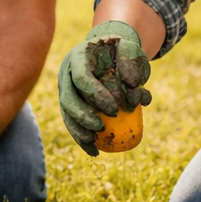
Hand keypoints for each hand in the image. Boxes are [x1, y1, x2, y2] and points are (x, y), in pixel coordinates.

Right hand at [56, 20, 150, 155]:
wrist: (109, 50)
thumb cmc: (121, 50)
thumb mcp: (130, 49)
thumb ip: (133, 65)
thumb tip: (134, 90)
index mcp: (78, 57)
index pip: (81, 78)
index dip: (96, 95)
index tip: (115, 109)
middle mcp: (67, 74)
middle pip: (68, 99)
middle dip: (83, 116)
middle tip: (101, 128)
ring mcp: (66, 89)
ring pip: (67, 114)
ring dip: (78, 131)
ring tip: (93, 145)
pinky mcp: (70, 103)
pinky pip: (73, 123)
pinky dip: (82, 138)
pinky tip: (95, 152)